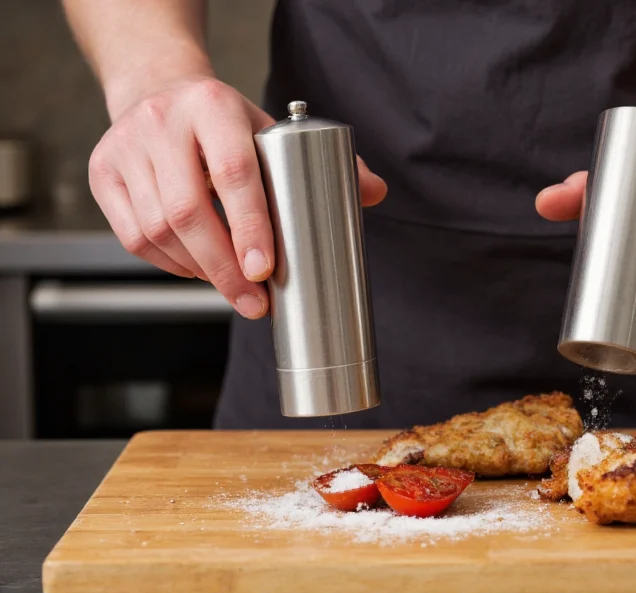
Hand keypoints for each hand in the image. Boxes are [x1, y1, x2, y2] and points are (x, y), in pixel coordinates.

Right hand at [89, 76, 387, 318]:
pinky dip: (170, 265)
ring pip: (158, 230)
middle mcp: (162, 123)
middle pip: (189, 212)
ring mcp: (125, 148)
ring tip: (232, 288)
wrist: (159, 91)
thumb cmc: (225, 123)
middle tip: (254, 302)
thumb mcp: (271, 130)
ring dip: (199, 271)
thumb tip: (375, 193)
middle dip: (225, 269)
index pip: (234, 173)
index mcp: (213, 107)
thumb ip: (328, 163)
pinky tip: (198, 270)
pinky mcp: (103, 174)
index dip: (251, 227)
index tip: (266, 271)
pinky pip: (135, 237)